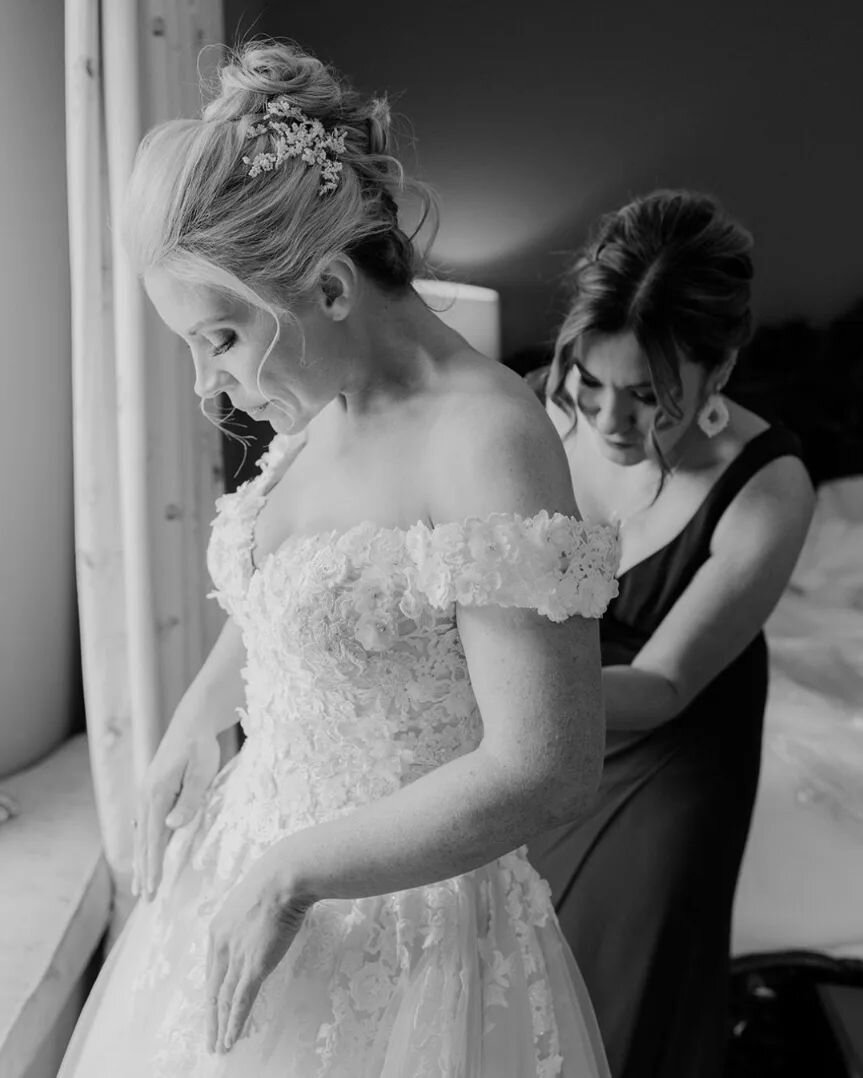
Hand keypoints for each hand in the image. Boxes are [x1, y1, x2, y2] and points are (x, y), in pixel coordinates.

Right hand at [132, 726, 220, 900]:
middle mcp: (146, 796)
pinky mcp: (151, 790)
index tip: (152, 890)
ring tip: (139, 885)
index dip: (153, 866)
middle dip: (144, 871)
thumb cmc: (200, 746)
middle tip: (144, 899)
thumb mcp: (201, 771)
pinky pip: (143, 823)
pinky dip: (143, 842)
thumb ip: (189, 799)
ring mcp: (146, 792)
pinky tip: (142, 852)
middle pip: (143, 841)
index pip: (153, 839)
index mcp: (157, 794)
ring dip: (141, 860)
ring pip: (141, 834)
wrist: (192, 721)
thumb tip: (171, 827)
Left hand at [205, 847, 312, 1053]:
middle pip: (213, 988)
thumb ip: (252, 914)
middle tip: (211, 1038)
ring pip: (223, 999)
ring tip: (220, 1046)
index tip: (215, 1006)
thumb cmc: (276, 879)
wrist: (284, 876)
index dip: (215, 990)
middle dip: (211, 1016)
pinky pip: (240, 1001)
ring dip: (221, 1026)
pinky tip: (231, 1038)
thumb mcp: (254, 898)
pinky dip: (234, 1023)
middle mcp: (221, 945)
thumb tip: (264, 918)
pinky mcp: (253, 965)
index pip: (214, 968)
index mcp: (219, 928)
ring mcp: (236, 956)